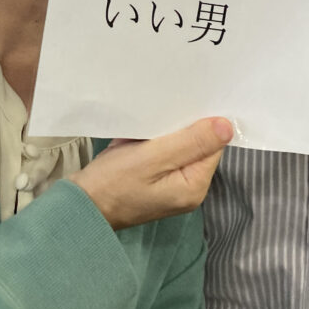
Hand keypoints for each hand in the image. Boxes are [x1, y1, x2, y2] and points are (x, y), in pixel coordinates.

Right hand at [70, 118, 232, 230]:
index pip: (212, 145)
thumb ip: (191, 142)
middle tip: (168, 105)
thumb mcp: (152, 158)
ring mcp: (172, 187)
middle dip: (184, 126)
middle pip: (198, 146)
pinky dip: (156, 141)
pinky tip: (144, 133)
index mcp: (194, 186)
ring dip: (168, 132)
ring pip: (181, 147)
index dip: (203, 123)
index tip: (187, 103)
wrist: (80, 205)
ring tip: (153, 119)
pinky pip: (165, 154)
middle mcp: (189, 189)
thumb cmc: (113, 182)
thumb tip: (227, 127)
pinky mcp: (156, 181)